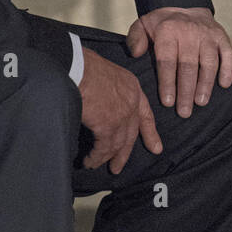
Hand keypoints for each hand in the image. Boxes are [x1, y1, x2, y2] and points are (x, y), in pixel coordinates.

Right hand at [77, 48, 161, 173]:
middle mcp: (131, 101)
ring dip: (106, 157)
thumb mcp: (105, 72)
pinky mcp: (109, 125)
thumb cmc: (83, 65)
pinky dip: (95, 158)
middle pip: (132, 133)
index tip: (155, 147)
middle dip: (124, 153)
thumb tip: (100, 102)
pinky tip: (88, 161)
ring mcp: (122, 114)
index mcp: (131, 86)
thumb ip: (109, 89)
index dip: (149, 132)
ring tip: (95, 165)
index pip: (145, 113)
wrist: (76, 67)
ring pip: (118, 144)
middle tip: (118, 166)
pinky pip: (103, 148)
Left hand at [127, 7, 231, 117]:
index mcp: (168, 30)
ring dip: (206, 84)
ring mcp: (208, 34)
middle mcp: (189, 31)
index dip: (168, 82)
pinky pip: (228, 54)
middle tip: (184, 112)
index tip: (167, 102)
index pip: (167, 60)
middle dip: (186, 91)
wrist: (186, 4)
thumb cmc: (162, 24)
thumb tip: (136, 54)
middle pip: (189, 65)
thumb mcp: (143, 25)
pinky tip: (224, 85)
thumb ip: (135, 38)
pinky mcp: (222, 36)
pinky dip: (228, 69)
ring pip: (209, 62)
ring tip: (201, 102)